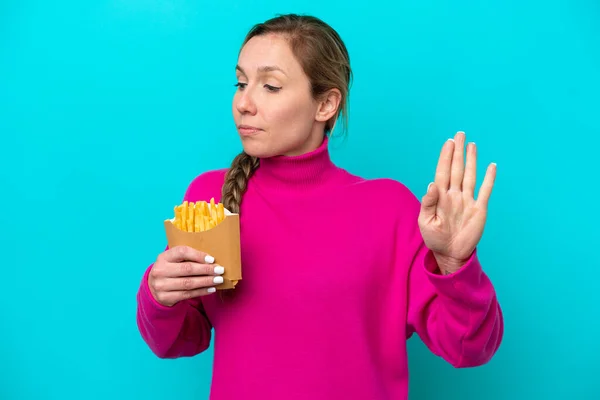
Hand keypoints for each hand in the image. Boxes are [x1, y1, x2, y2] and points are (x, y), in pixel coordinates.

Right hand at [148, 246, 224, 306]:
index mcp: (163, 257)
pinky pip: (187, 294)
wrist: (154, 288)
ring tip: (219, 280)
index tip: (212, 259)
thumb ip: (187, 257)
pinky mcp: (165, 297)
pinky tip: (211, 289)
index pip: (182, 252)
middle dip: (206, 270)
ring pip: (188, 283)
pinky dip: (201, 291)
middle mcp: (160, 270)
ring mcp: (161, 285)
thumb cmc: (170, 270)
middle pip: (187, 269)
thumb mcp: (173, 260)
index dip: (198, 255)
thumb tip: (211, 259)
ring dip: (206, 281)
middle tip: (220, 270)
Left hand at [418, 131, 496, 273]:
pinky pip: (485, 191)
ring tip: (471, 144)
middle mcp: (454, 195)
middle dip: (457, 152)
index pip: (442, 172)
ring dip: (471, 160)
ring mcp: (467, 200)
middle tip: (459, 134)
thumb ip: (428, 203)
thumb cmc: (435, 238)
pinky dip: (489, 179)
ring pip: (470, 175)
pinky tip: (491, 166)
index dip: (445, 157)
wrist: (450, 254)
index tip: (448, 143)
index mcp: (440, 197)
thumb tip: (431, 184)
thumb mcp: (426, 222)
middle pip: (456, 169)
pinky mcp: (479, 209)